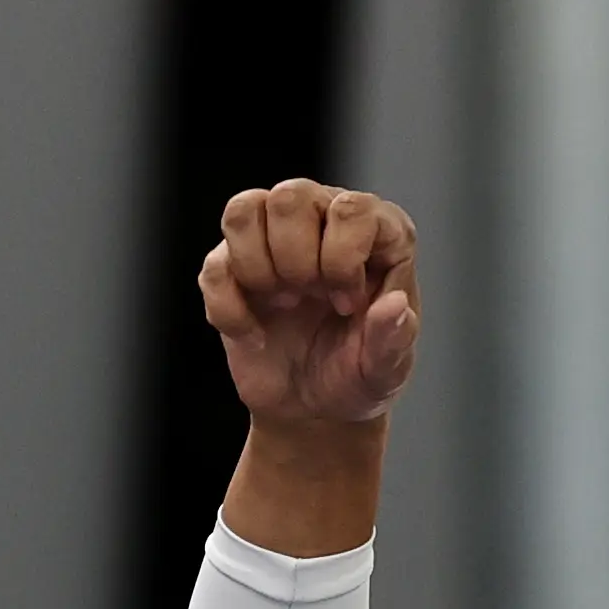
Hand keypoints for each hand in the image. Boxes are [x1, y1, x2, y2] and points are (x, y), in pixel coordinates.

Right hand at [199, 179, 418, 428]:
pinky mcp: (231, 266)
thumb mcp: (386, 370)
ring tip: (284, 305)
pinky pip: (214, 268)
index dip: (342, 260)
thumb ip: (393, 341)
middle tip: (312, 302)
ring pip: (244, 211)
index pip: (351, 209)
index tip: (347, 305)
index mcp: (374, 232)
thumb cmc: (357, 375)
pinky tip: (254, 337)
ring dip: (259, 271)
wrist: (314, 410)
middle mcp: (323, 218)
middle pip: (291, 198)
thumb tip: (395, 305)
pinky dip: (230, 312)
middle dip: (297, 263)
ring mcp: (273, 237)